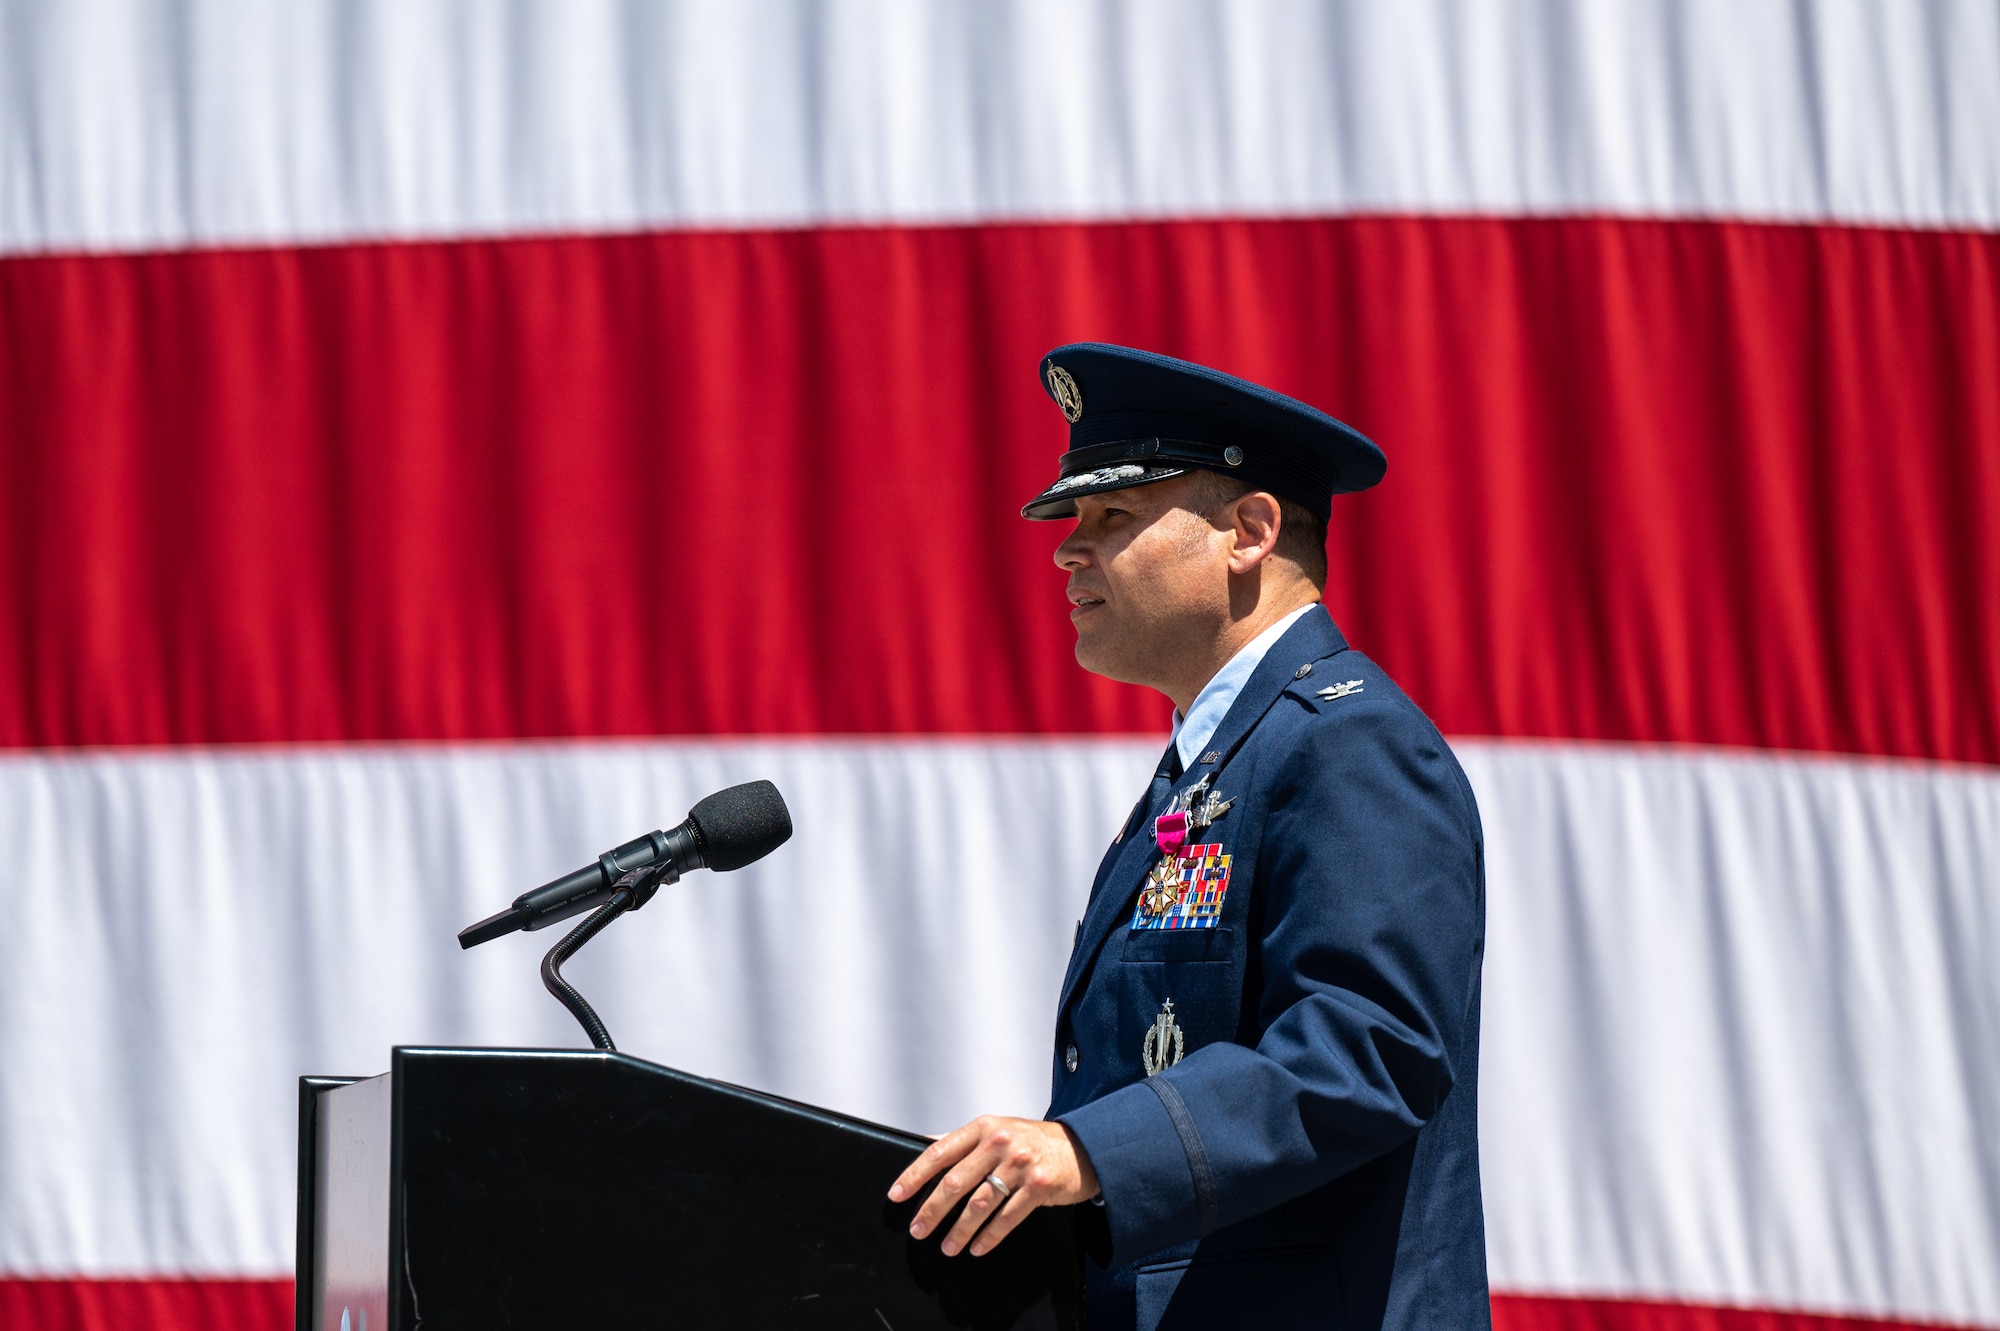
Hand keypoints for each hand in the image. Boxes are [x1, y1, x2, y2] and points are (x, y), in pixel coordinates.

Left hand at [887, 1115, 1100, 1255]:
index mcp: (983, 1127)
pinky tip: (977, 1247)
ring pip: (980, 1204)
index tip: (897, 1195)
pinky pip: (1007, 1218)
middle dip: (932, 1210)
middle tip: (918, 1230)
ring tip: (947, 1247)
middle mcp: (1000, 1142)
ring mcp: (1020, 1164)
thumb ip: (963, 1138)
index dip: (915, 1175)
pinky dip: (989, 1236)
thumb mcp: (997, 1129)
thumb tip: (926, 1142)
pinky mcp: (1038, 1186)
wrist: (1081, 1147)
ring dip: (959, 1230)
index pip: (939, 1152)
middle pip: (955, 1182)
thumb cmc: (1033, 1140)